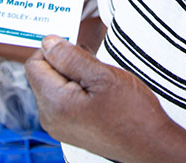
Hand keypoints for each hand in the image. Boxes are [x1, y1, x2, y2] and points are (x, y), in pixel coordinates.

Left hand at [25, 35, 171, 160]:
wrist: (150, 144)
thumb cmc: (132, 112)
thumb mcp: (102, 75)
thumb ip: (70, 57)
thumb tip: (47, 42)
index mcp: (54, 103)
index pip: (34, 64)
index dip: (55, 51)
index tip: (79, 51)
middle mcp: (50, 118)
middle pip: (44, 75)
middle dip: (66, 65)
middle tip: (95, 68)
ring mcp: (59, 126)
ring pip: (55, 86)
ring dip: (74, 77)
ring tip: (100, 84)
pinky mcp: (69, 129)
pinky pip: (64, 101)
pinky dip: (78, 91)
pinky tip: (99, 95)